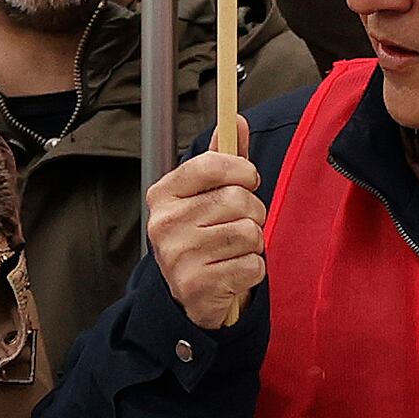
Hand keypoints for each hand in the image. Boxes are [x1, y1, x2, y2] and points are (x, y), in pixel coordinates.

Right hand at [145, 147, 265, 329]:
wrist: (191, 295)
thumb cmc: (204, 237)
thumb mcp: (207, 196)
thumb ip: (223, 159)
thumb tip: (238, 122)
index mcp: (164, 195)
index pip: (210, 164)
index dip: (240, 170)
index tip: (248, 180)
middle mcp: (165, 224)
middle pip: (237, 199)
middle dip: (253, 212)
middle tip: (241, 224)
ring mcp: (178, 256)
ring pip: (249, 232)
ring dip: (254, 243)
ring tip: (235, 250)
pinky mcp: (197, 285)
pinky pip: (252, 265)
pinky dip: (254, 269)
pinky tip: (234, 272)